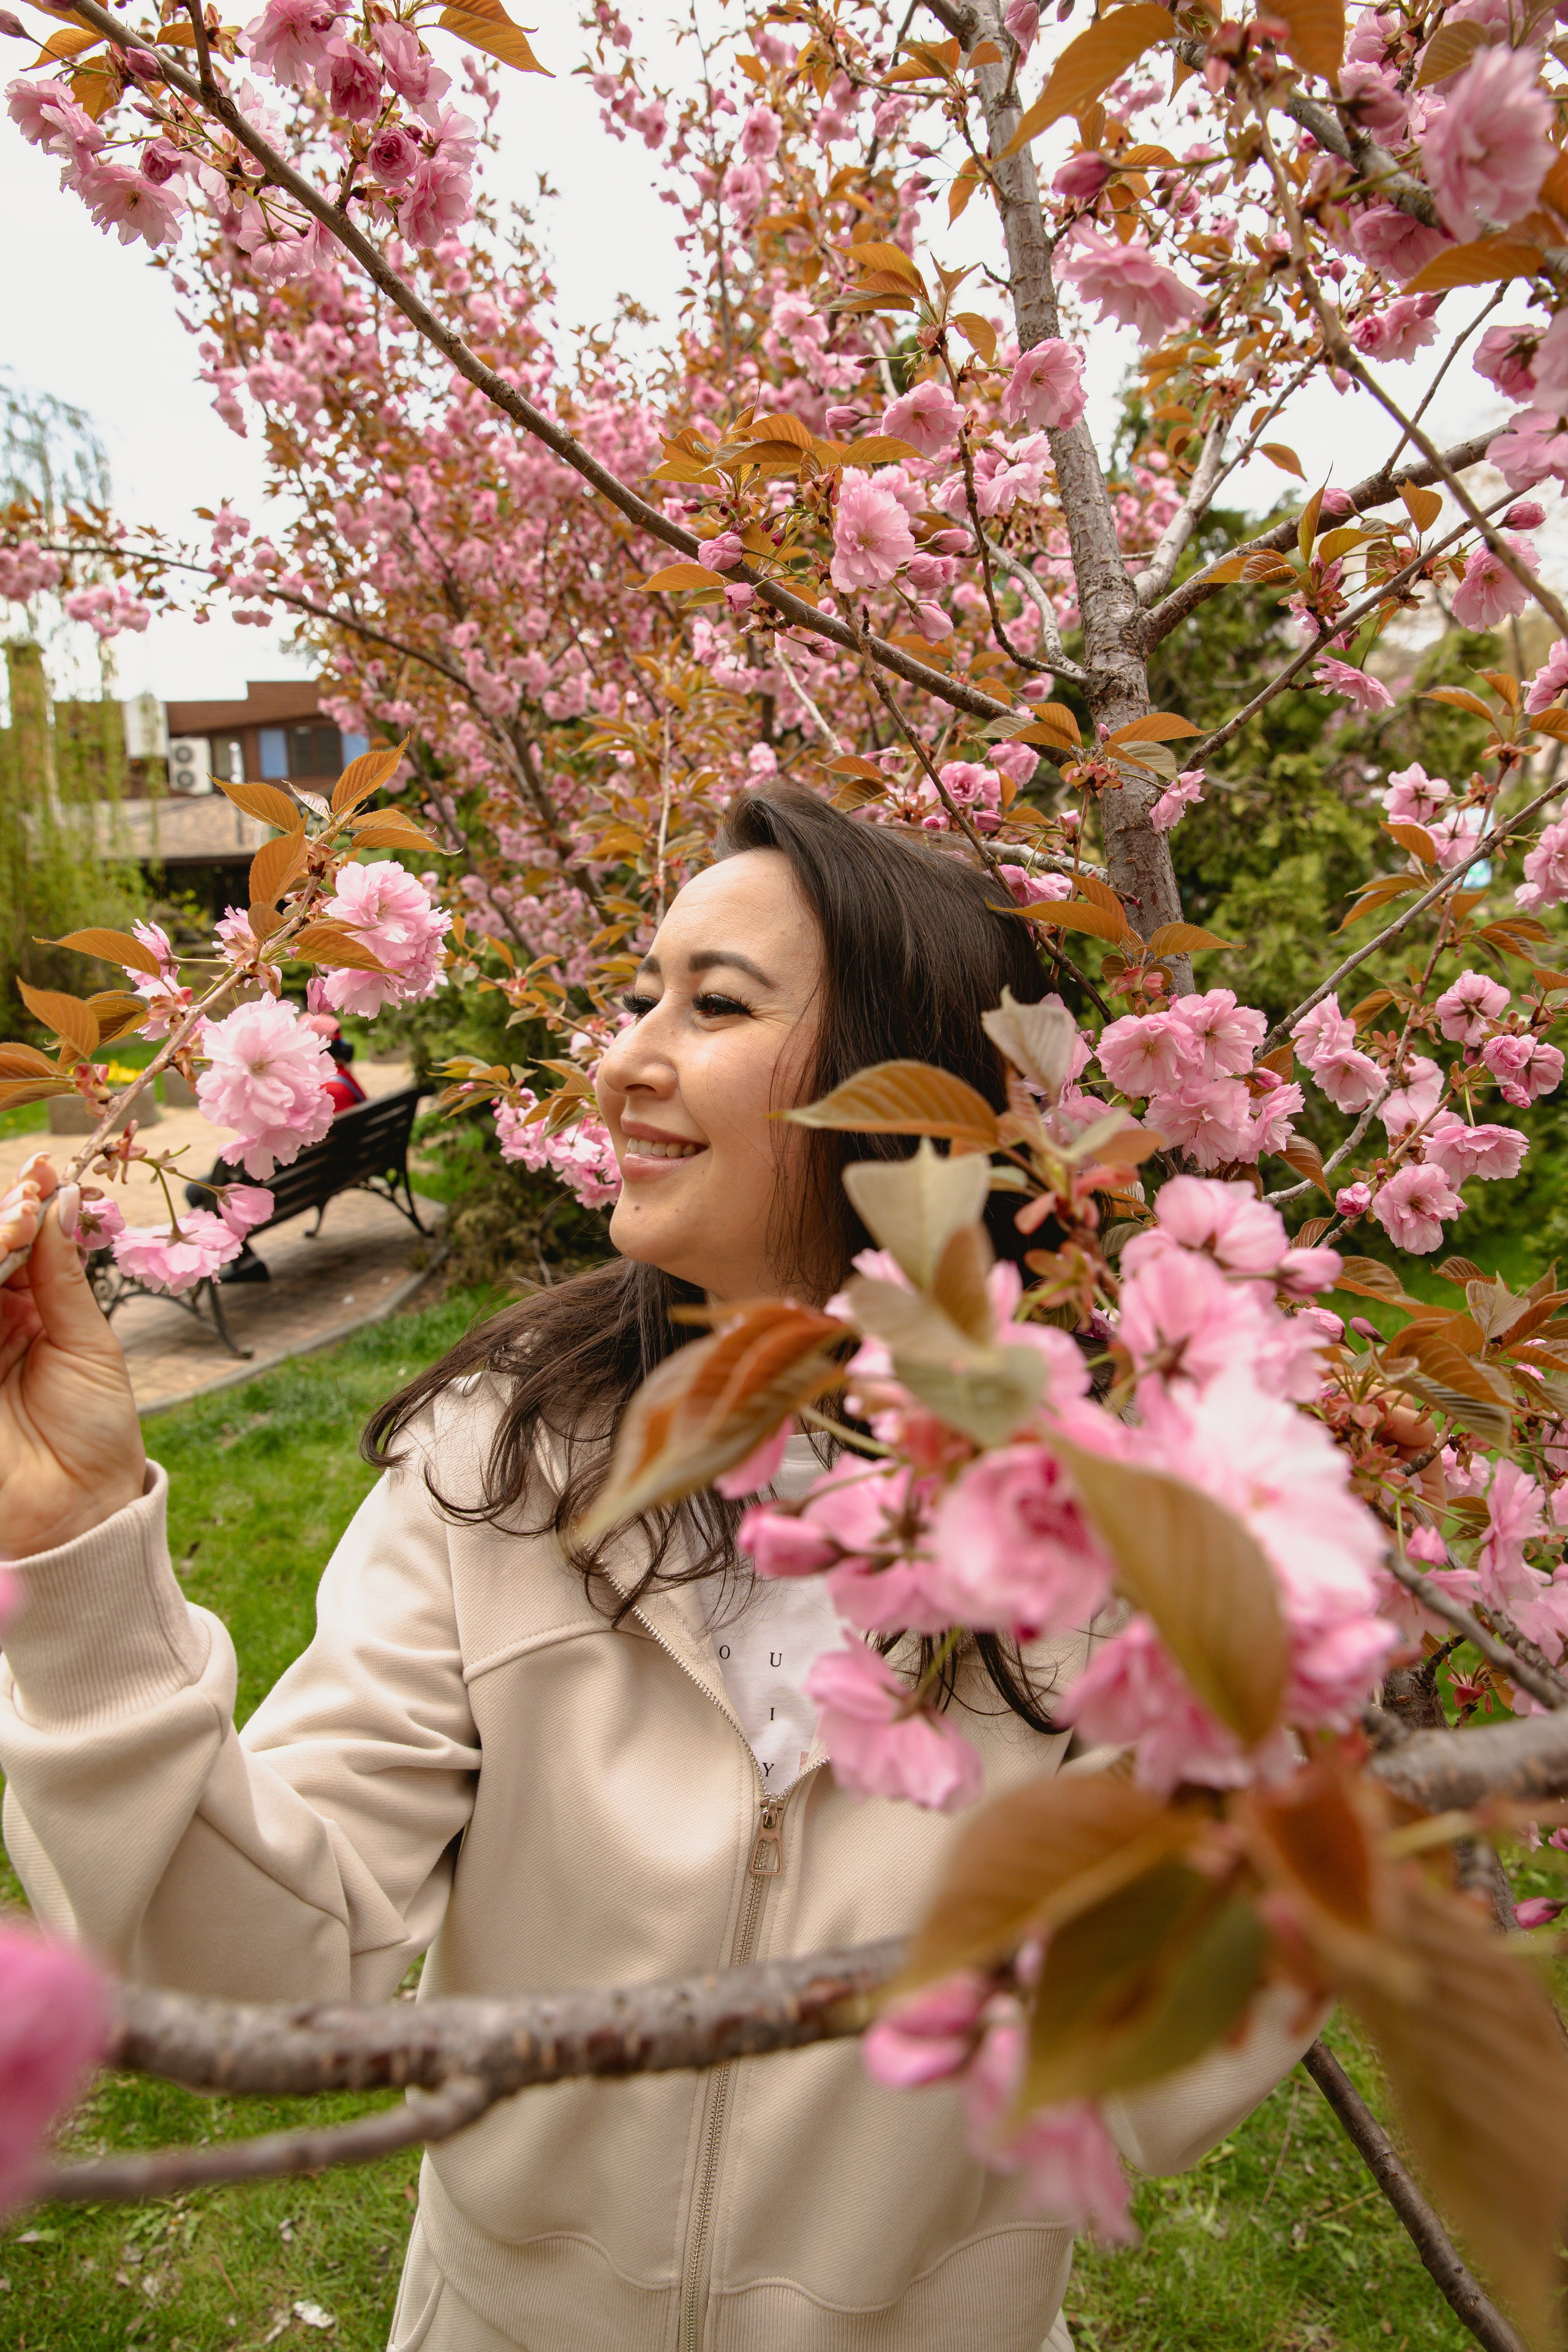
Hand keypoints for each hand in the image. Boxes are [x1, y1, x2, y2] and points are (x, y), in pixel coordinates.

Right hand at [0, 1157, 144, 1556]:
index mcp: (25, 1312)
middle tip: (29, 1194)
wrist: (79, 1512)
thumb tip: (61, 1200)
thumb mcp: (90, 1345)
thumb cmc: (95, 1434)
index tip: (43, 1169)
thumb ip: (62, 1277)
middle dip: (3, 1217)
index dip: (21, 1204)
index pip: (11, 1243)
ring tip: (17, 1220)